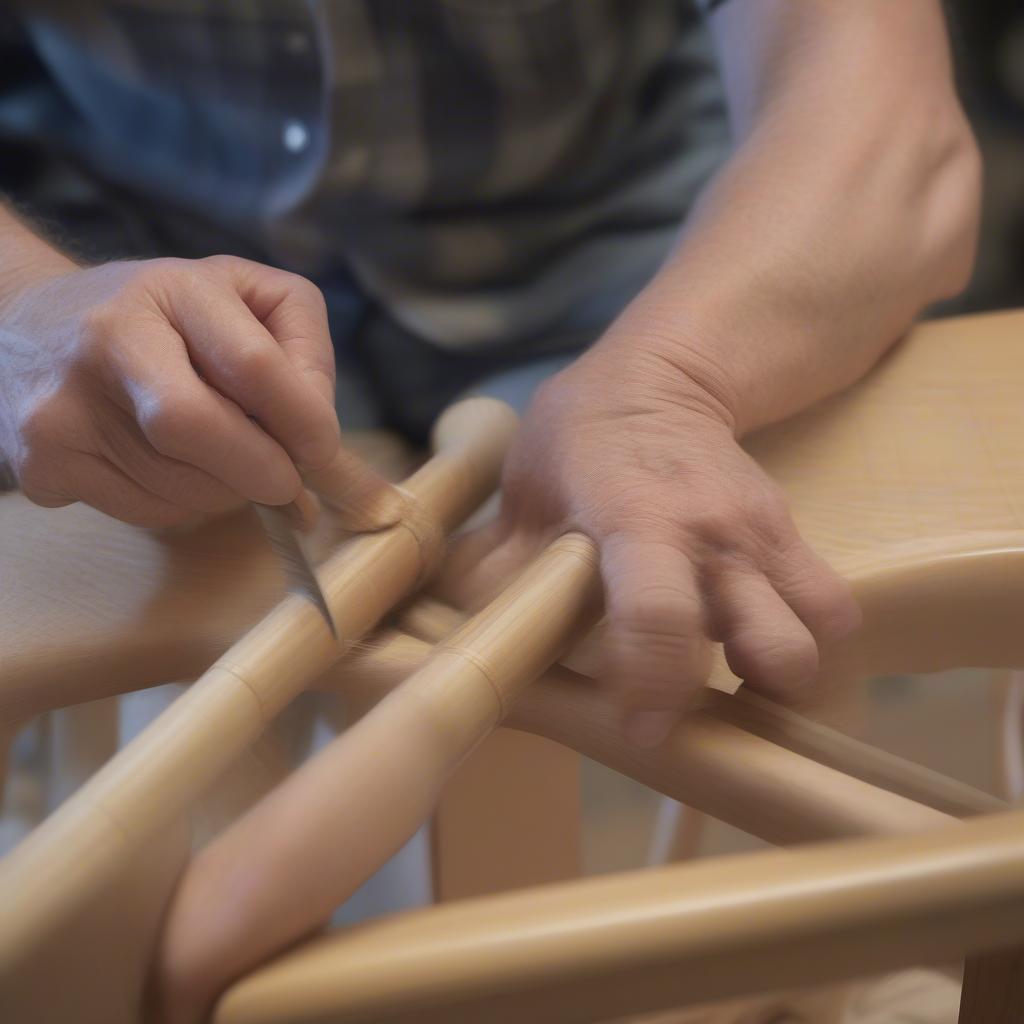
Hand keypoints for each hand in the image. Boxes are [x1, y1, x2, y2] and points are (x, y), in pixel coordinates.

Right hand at [0, 255, 341, 525]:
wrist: (27, 324)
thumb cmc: (162, 315)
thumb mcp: (242, 299)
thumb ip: (302, 355)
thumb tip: (326, 453)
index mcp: (172, 289)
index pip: (253, 365)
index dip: (301, 419)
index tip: (320, 448)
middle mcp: (107, 340)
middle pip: (201, 429)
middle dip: (261, 471)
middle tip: (284, 482)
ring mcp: (64, 406)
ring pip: (181, 488)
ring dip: (225, 490)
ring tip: (215, 456)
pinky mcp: (42, 463)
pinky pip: (146, 512)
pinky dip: (179, 503)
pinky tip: (165, 465)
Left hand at [445, 335, 860, 746]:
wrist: (659, 379)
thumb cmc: (578, 437)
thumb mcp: (525, 491)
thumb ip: (499, 569)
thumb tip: (467, 641)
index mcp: (638, 519)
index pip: (660, 613)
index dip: (655, 683)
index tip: (644, 727)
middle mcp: (714, 534)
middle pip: (777, 644)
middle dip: (753, 694)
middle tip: (700, 702)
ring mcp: (763, 537)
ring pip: (820, 632)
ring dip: (785, 672)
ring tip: (736, 676)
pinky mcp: (791, 538)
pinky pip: (832, 607)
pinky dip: (807, 639)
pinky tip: (755, 642)